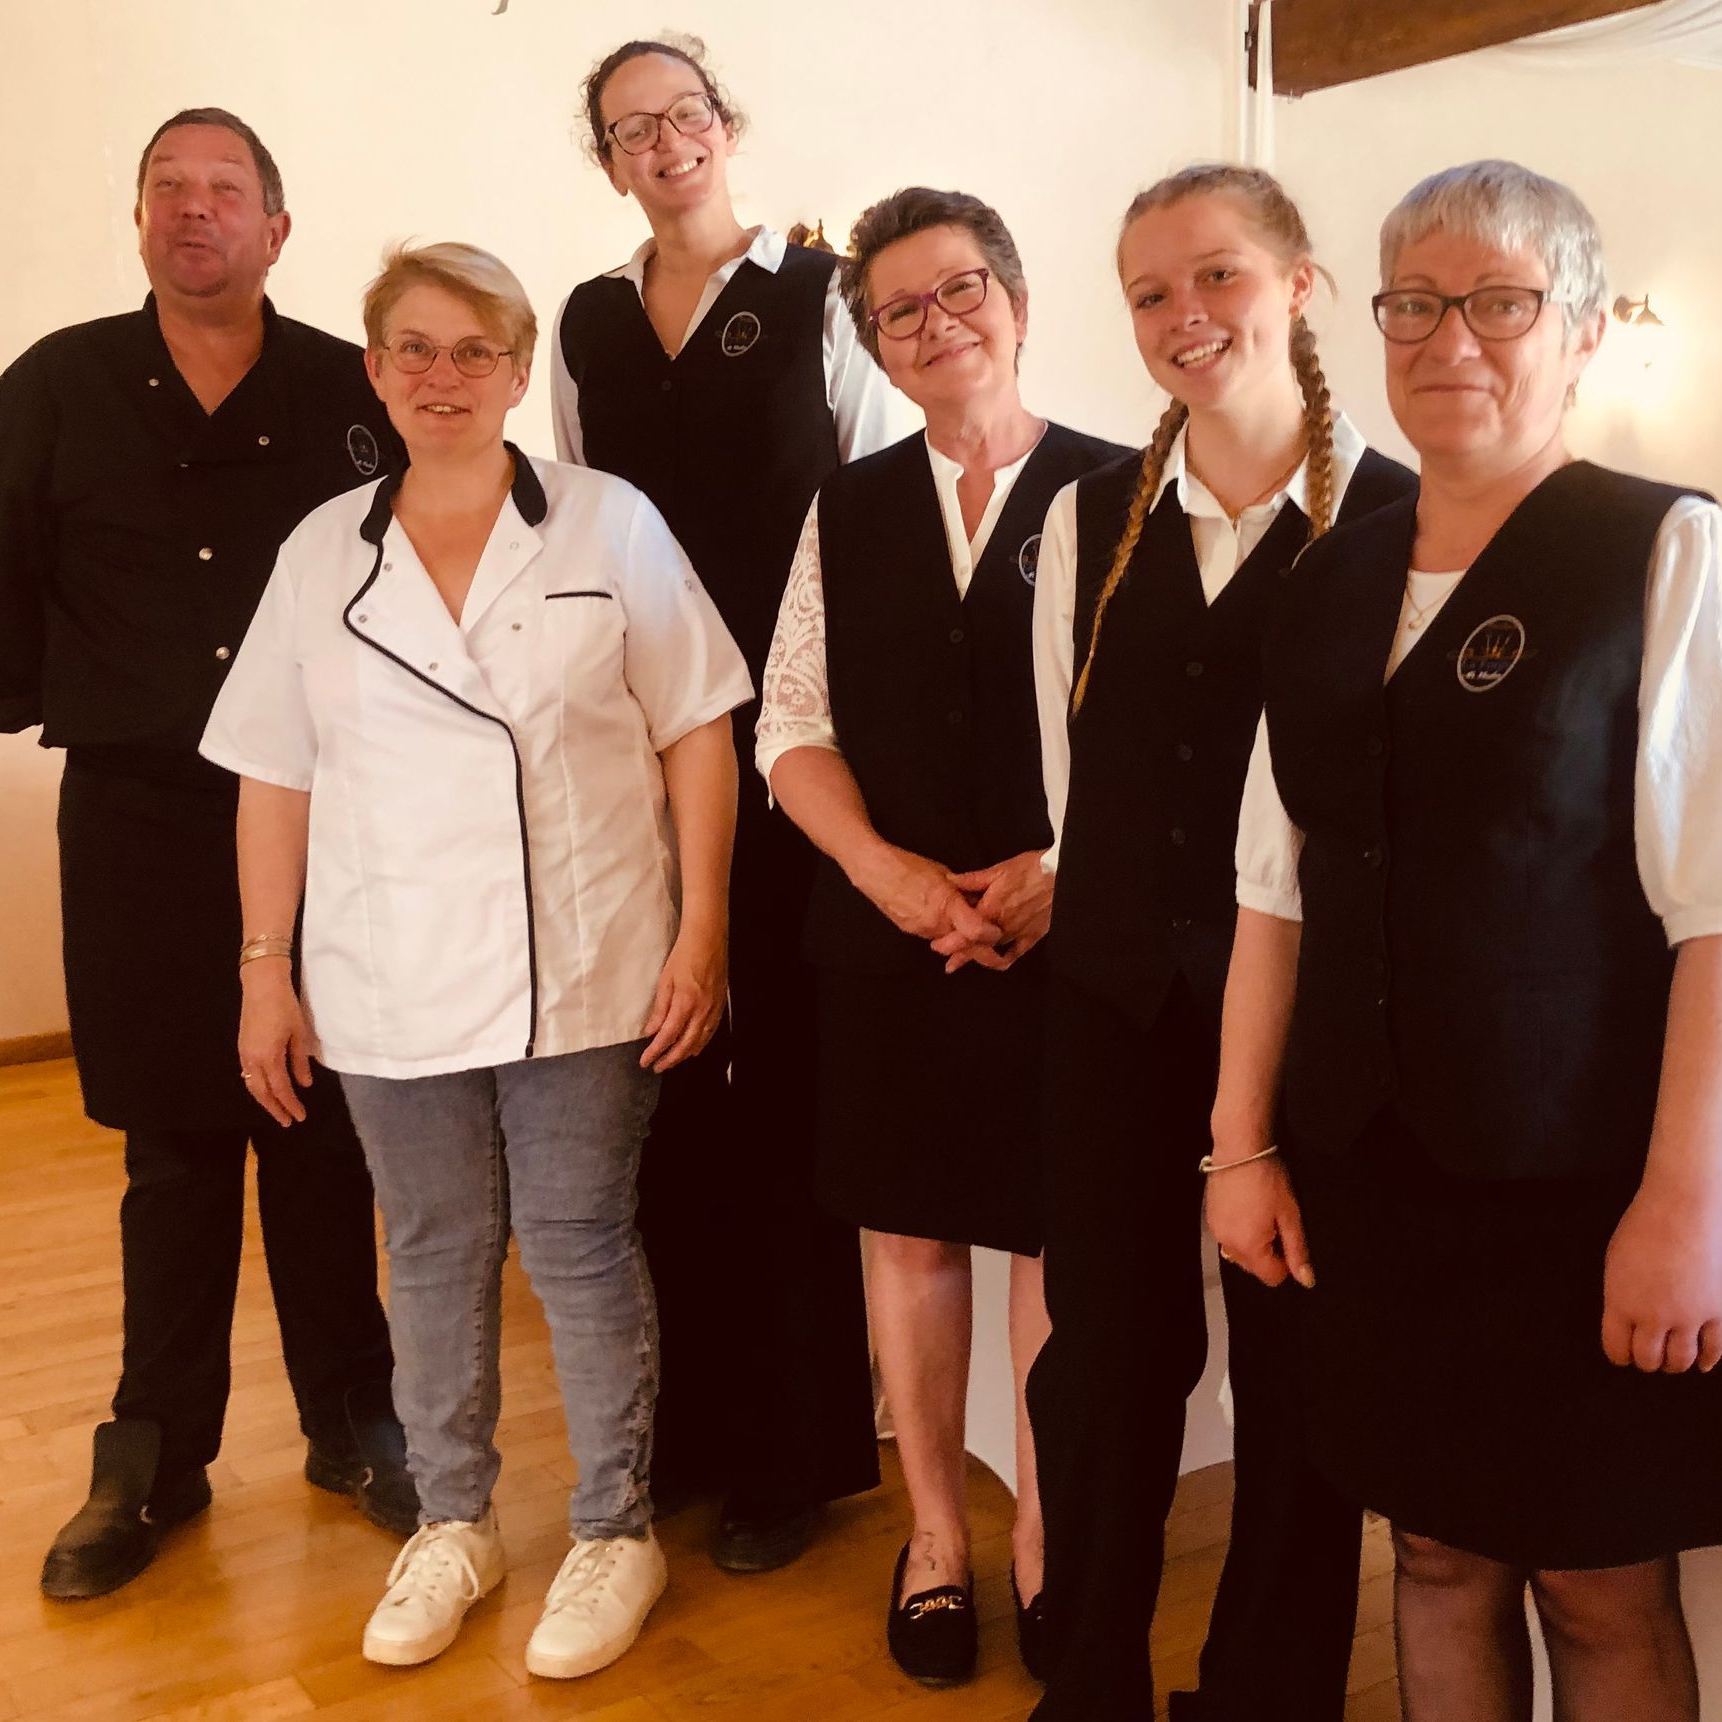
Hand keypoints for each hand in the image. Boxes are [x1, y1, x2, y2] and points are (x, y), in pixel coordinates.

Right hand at [238, 960, 312, 1126]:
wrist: (262, 986)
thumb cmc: (285, 1007)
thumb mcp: (299, 1034)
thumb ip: (300, 1061)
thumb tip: (304, 1084)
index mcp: (269, 1057)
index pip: (281, 1089)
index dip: (290, 1105)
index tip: (300, 1117)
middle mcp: (253, 1060)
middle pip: (262, 1093)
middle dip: (275, 1109)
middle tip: (288, 1121)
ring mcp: (244, 1054)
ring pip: (252, 1086)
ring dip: (265, 1101)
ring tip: (278, 1111)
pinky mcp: (242, 1048)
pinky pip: (248, 1075)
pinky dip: (257, 1087)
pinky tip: (266, 1090)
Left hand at [641, 920, 726, 1072]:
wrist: (708, 939)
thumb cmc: (684, 955)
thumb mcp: (665, 980)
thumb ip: (659, 1009)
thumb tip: (651, 1031)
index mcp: (685, 1004)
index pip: (668, 1036)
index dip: (656, 1052)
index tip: (645, 1061)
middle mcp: (702, 1011)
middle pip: (686, 1045)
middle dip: (671, 1059)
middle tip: (657, 1067)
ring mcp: (713, 1009)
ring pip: (700, 1041)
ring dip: (685, 1054)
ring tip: (672, 1060)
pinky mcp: (720, 1005)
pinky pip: (711, 1032)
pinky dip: (701, 1043)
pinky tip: (694, 1047)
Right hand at [850, 843, 1001, 946]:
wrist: (875, 871)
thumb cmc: (909, 866)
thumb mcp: (944, 874)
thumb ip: (962, 892)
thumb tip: (977, 902)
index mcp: (946, 905)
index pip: (977, 932)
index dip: (991, 934)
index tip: (997, 930)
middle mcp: (935, 923)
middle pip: (964, 942)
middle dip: (977, 940)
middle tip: (986, 935)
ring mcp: (921, 930)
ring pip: (949, 941)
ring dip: (958, 934)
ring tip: (961, 918)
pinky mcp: (911, 931)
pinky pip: (934, 935)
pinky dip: (942, 930)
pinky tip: (941, 916)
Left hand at [934, 851, 1053, 972]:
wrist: (1061, 874)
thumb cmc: (1031, 869)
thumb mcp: (998, 870)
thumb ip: (972, 880)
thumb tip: (950, 881)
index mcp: (990, 909)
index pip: (964, 934)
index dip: (948, 943)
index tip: (937, 946)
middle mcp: (1002, 926)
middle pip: (976, 947)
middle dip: (960, 955)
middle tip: (949, 961)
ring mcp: (1018, 933)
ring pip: (992, 952)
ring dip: (977, 958)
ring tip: (962, 963)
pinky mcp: (1033, 935)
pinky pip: (1016, 953)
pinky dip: (1004, 959)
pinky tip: (996, 961)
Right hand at [1204, 1152, 1313, 1289]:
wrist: (1239, 1149)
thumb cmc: (1268, 1178)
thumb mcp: (1290, 1215)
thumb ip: (1297, 1251)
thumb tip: (1307, 1280)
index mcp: (1250, 1247)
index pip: (1272, 1277)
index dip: (1286, 1263)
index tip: (1287, 1238)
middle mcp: (1228, 1244)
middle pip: (1254, 1268)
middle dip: (1268, 1253)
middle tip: (1276, 1222)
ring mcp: (1216, 1231)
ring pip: (1239, 1253)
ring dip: (1252, 1243)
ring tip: (1260, 1214)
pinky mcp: (1210, 1217)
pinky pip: (1228, 1237)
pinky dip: (1238, 1231)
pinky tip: (1246, 1208)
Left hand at [1602, 1178, 1721, 1372]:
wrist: (1682, 1209)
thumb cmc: (1644, 1228)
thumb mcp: (1616, 1263)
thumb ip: (1620, 1296)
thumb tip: (1627, 1322)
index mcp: (1621, 1303)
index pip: (1616, 1349)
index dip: (1619, 1356)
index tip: (1622, 1355)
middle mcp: (1654, 1316)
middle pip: (1648, 1359)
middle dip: (1646, 1362)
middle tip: (1648, 1357)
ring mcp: (1688, 1316)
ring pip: (1681, 1360)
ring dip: (1674, 1364)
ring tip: (1671, 1360)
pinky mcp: (1718, 1312)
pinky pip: (1715, 1349)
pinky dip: (1708, 1361)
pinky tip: (1703, 1364)